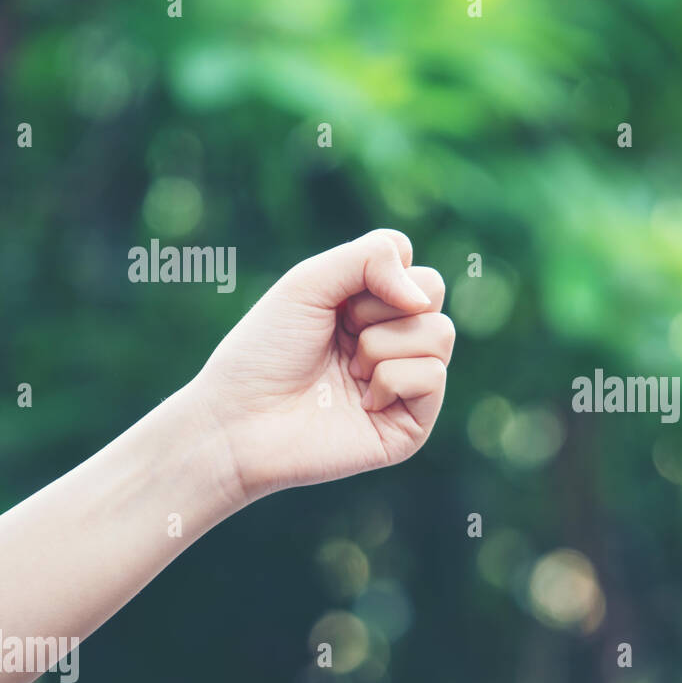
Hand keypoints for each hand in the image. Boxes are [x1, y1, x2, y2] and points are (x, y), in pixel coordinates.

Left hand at [189, 229, 454, 502]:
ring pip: (440, 334)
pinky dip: (391, 380)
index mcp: (371, 308)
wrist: (241, 420)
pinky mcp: (413, 425)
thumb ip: (371, 257)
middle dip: (379, 309)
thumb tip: (423, 298)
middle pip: (433, 295)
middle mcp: (394, 342)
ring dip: (381, 346)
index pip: (414, 268)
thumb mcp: (310, 281)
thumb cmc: (265, 352)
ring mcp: (407, 384)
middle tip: (341, 337)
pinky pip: (433, 376)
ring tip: (349, 372)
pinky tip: (362, 402)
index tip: (335, 302)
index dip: (378, 274)